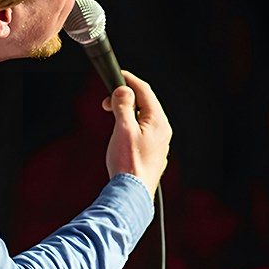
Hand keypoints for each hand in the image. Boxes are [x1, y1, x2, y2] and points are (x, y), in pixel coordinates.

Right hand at [103, 70, 170, 198]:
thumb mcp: (123, 128)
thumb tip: (123, 90)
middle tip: (106, 102)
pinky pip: (142, 132)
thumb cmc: (128, 163)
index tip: (117, 75)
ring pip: (143, 119)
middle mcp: (162, 131)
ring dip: (127, 112)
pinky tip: (120, 133)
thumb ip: (123, 106)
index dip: (130, 80)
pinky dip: (130, 126)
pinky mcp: (151, 154)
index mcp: (158, 122)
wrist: (131, 193)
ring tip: (112, 116)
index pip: (145, 91)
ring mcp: (158, 144)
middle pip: (145, 104)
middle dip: (126, 98)